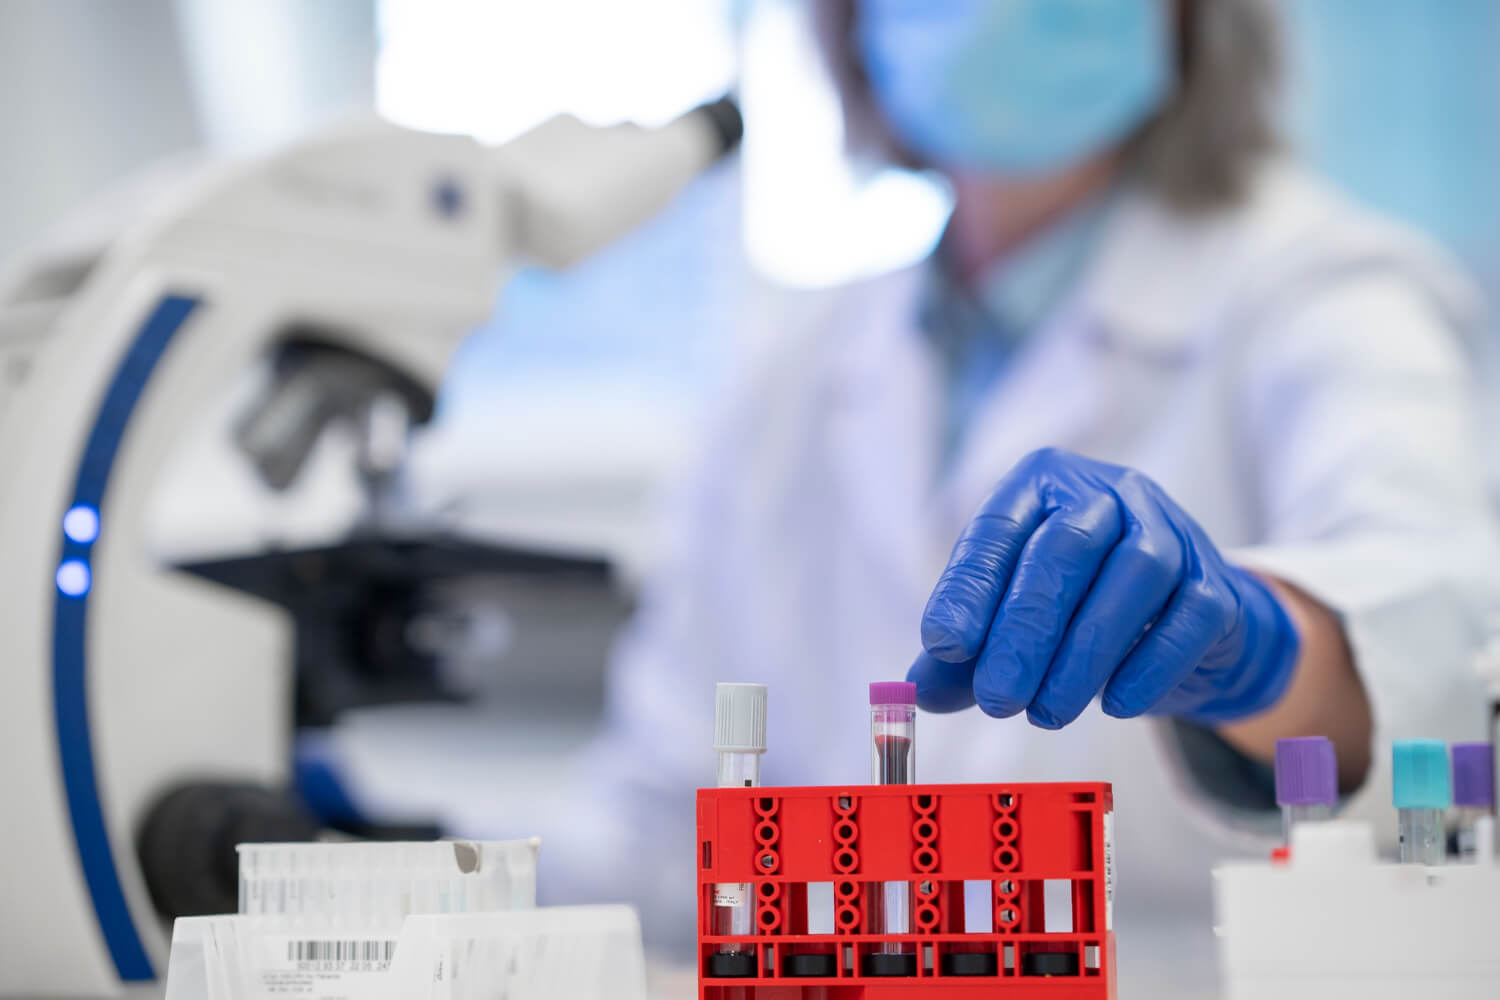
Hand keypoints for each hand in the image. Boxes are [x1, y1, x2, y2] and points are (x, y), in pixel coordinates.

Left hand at [910, 448, 1298, 726]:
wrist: (1178, 626)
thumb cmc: (1074, 612)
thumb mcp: (1008, 621)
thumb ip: (964, 654)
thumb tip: (920, 694)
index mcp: (1042, 487)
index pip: (998, 528)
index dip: (969, 587)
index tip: (942, 645)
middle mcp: (1108, 493)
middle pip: (1066, 547)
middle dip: (1026, 629)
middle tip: (997, 698)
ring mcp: (1171, 530)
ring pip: (1135, 574)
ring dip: (1085, 653)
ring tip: (1046, 712)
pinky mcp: (1216, 581)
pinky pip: (1191, 615)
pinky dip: (1150, 664)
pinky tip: (1116, 704)